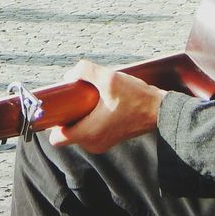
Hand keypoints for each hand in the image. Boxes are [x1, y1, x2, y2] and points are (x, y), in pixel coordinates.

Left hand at [48, 59, 163, 153]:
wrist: (160, 111)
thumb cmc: (136, 98)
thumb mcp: (109, 78)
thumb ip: (85, 72)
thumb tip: (68, 77)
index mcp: (89, 133)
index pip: (57, 138)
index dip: (53, 121)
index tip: (59, 105)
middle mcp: (93, 144)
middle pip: (67, 131)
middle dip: (69, 113)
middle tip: (78, 96)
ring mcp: (101, 144)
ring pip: (78, 129)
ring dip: (80, 114)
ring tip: (93, 98)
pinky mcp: (108, 140)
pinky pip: (89, 129)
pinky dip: (90, 117)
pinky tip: (101, 103)